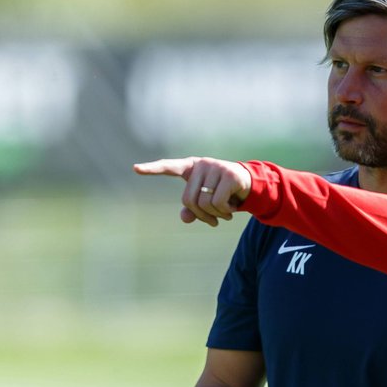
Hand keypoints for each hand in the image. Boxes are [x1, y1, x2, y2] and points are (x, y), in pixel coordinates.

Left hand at [133, 156, 250, 225]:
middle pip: (189, 199)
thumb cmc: (223, 192)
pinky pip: (218, 202)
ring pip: (204, 202)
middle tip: (213, 221)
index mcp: (191, 168)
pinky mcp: (230, 174)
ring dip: (214, 215)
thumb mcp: (206, 201)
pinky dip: (224, 212)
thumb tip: (185, 217)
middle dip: (201, 215)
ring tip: (224, 215)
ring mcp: (216, 167)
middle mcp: (202, 164)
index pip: (169, 167)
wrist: (250, 184)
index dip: (152, 169)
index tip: (135, 169)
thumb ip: (193, 209)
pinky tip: (231, 210)